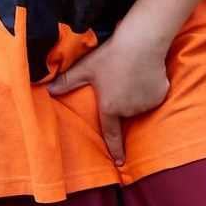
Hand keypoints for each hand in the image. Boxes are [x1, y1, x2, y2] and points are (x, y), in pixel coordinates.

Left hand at [45, 25, 170, 167]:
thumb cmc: (111, 55)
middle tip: (121, 78)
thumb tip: (46, 89)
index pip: (111, 134)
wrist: (142, 41)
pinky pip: (154, 95)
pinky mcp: (160, 95)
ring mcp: (146, 104)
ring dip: (136, 94)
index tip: (119, 163)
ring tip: (132, 73)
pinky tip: (145, 72)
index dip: (115, 150)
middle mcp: (129, 110)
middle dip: (123, 100)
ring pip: (140, 103)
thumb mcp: (86, 68)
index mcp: (110, 107)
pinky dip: (150, 87)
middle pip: (125, 111)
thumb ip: (67, 81)